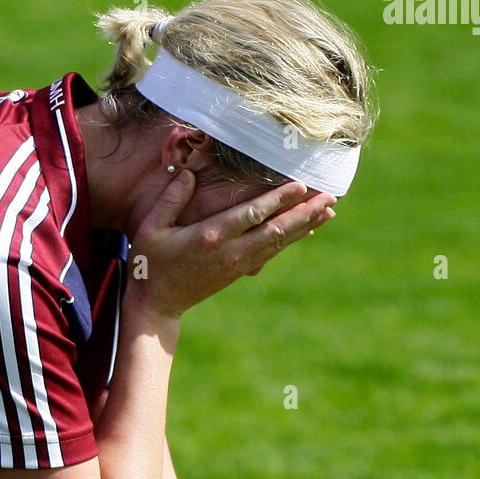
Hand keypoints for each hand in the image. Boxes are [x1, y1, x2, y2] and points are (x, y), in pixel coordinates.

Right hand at [127, 172, 335, 321]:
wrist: (157, 305)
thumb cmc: (149, 263)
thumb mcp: (150, 228)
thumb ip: (170, 199)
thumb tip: (188, 173)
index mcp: (210, 237)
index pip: (251, 215)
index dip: (278, 200)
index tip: (301, 185)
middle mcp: (230, 252)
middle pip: (275, 230)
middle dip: (305, 213)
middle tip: (330, 196)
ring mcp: (237, 264)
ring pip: (279, 242)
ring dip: (305, 225)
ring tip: (329, 210)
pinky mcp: (239, 271)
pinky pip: (272, 252)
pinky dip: (292, 238)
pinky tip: (308, 228)